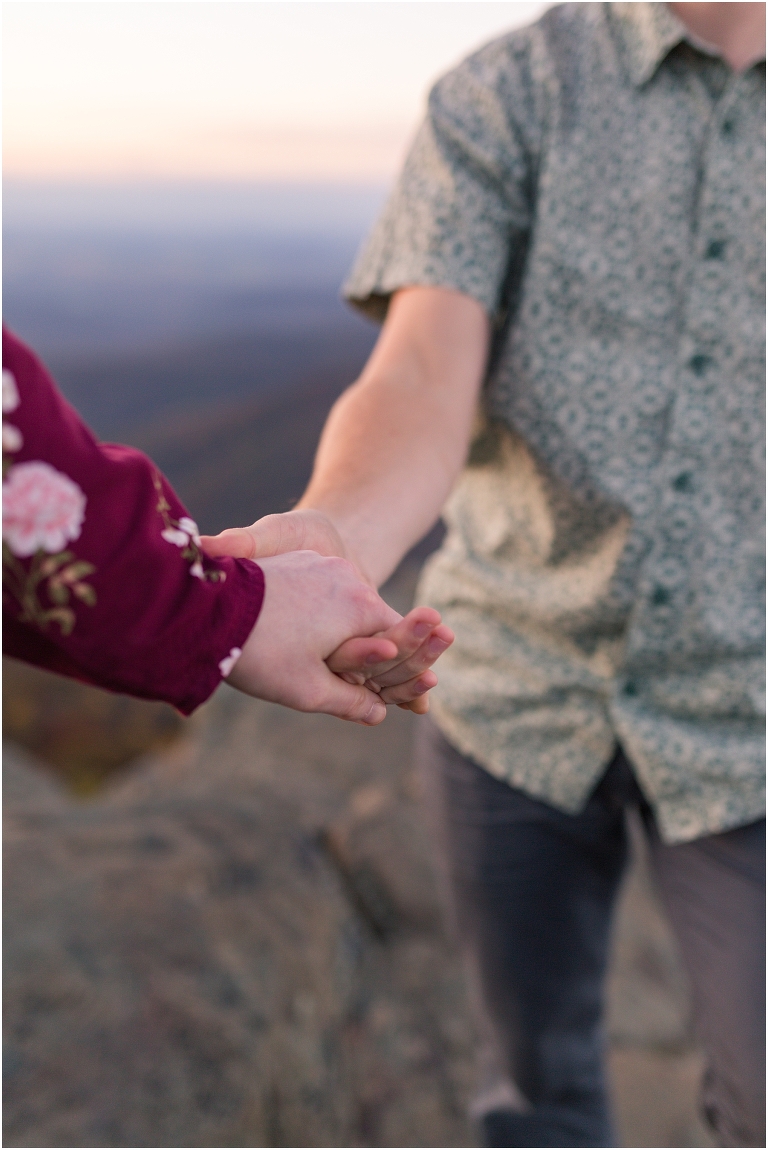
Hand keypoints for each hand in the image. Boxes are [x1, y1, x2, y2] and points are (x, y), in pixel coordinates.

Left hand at [203, 513, 453, 713]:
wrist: (203, 607)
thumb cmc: (260, 652)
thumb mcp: (308, 690)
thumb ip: (351, 701)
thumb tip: (380, 713)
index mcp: (361, 607)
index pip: (399, 638)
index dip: (407, 663)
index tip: (418, 682)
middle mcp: (347, 578)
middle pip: (372, 620)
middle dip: (374, 650)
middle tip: (368, 674)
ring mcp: (319, 565)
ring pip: (343, 605)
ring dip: (342, 631)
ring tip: (321, 659)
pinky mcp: (294, 562)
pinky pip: (319, 591)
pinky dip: (318, 613)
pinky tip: (296, 633)